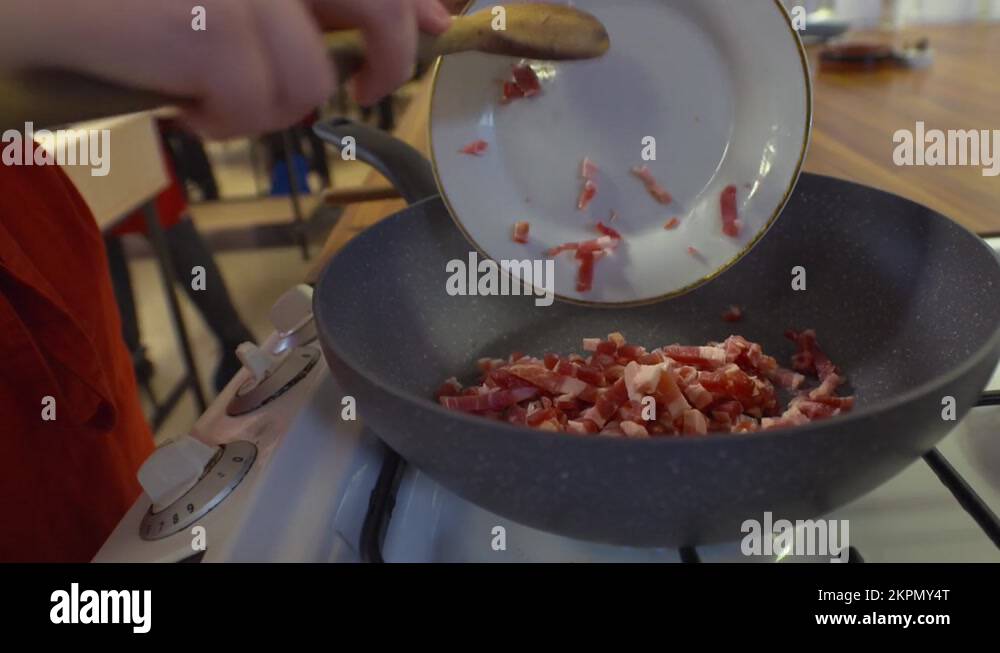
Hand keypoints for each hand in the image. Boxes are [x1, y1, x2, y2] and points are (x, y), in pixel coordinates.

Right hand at [1, 0, 451, 137]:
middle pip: (377, 4)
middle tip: (366, 89)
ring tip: (209, 93)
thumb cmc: (130, 4)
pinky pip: (255, 104)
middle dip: (388, 58)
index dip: (415, 2)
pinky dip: (219, 121)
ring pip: (307, 78)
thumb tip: (423, 14)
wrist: (31, 2)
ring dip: (262, 104)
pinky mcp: (207, 24)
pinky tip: (181, 105)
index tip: (434, 23)